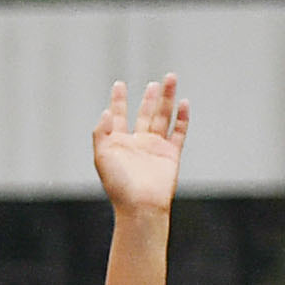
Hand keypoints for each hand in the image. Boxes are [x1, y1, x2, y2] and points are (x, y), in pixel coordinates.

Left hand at [92, 75, 186, 217]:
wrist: (140, 204)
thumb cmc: (118, 184)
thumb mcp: (102, 156)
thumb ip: (101, 133)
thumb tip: (106, 112)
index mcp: (118, 143)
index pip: (119, 116)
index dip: (119, 101)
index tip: (119, 84)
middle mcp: (137, 143)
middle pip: (145, 114)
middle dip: (150, 97)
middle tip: (154, 82)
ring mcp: (155, 147)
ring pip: (163, 117)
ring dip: (167, 99)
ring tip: (170, 81)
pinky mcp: (171, 153)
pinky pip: (178, 132)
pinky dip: (182, 117)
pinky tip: (183, 103)